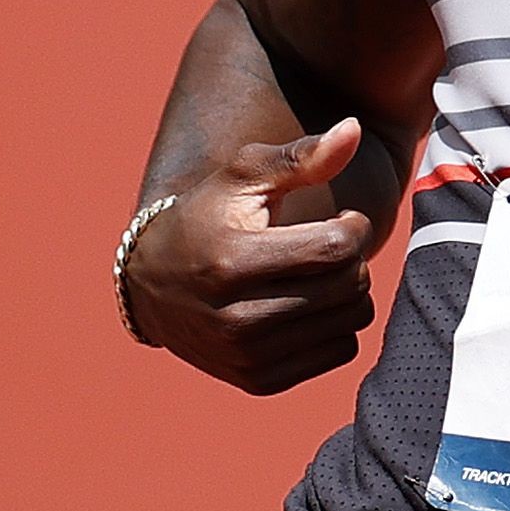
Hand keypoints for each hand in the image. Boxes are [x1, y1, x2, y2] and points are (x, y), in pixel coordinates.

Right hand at [123, 120, 379, 393]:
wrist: (155, 287)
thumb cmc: (208, 217)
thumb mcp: (244, 177)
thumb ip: (301, 156)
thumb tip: (354, 129)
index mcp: (234, 261)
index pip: (338, 247)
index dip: (353, 226)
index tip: (338, 220)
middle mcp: (238, 318)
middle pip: (350, 286)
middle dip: (351, 258)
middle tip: (327, 245)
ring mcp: (248, 356)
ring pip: (352, 321)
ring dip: (348, 291)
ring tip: (316, 273)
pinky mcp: (259, 381)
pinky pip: (340, 351)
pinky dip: (335, 325)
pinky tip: (308, 304)